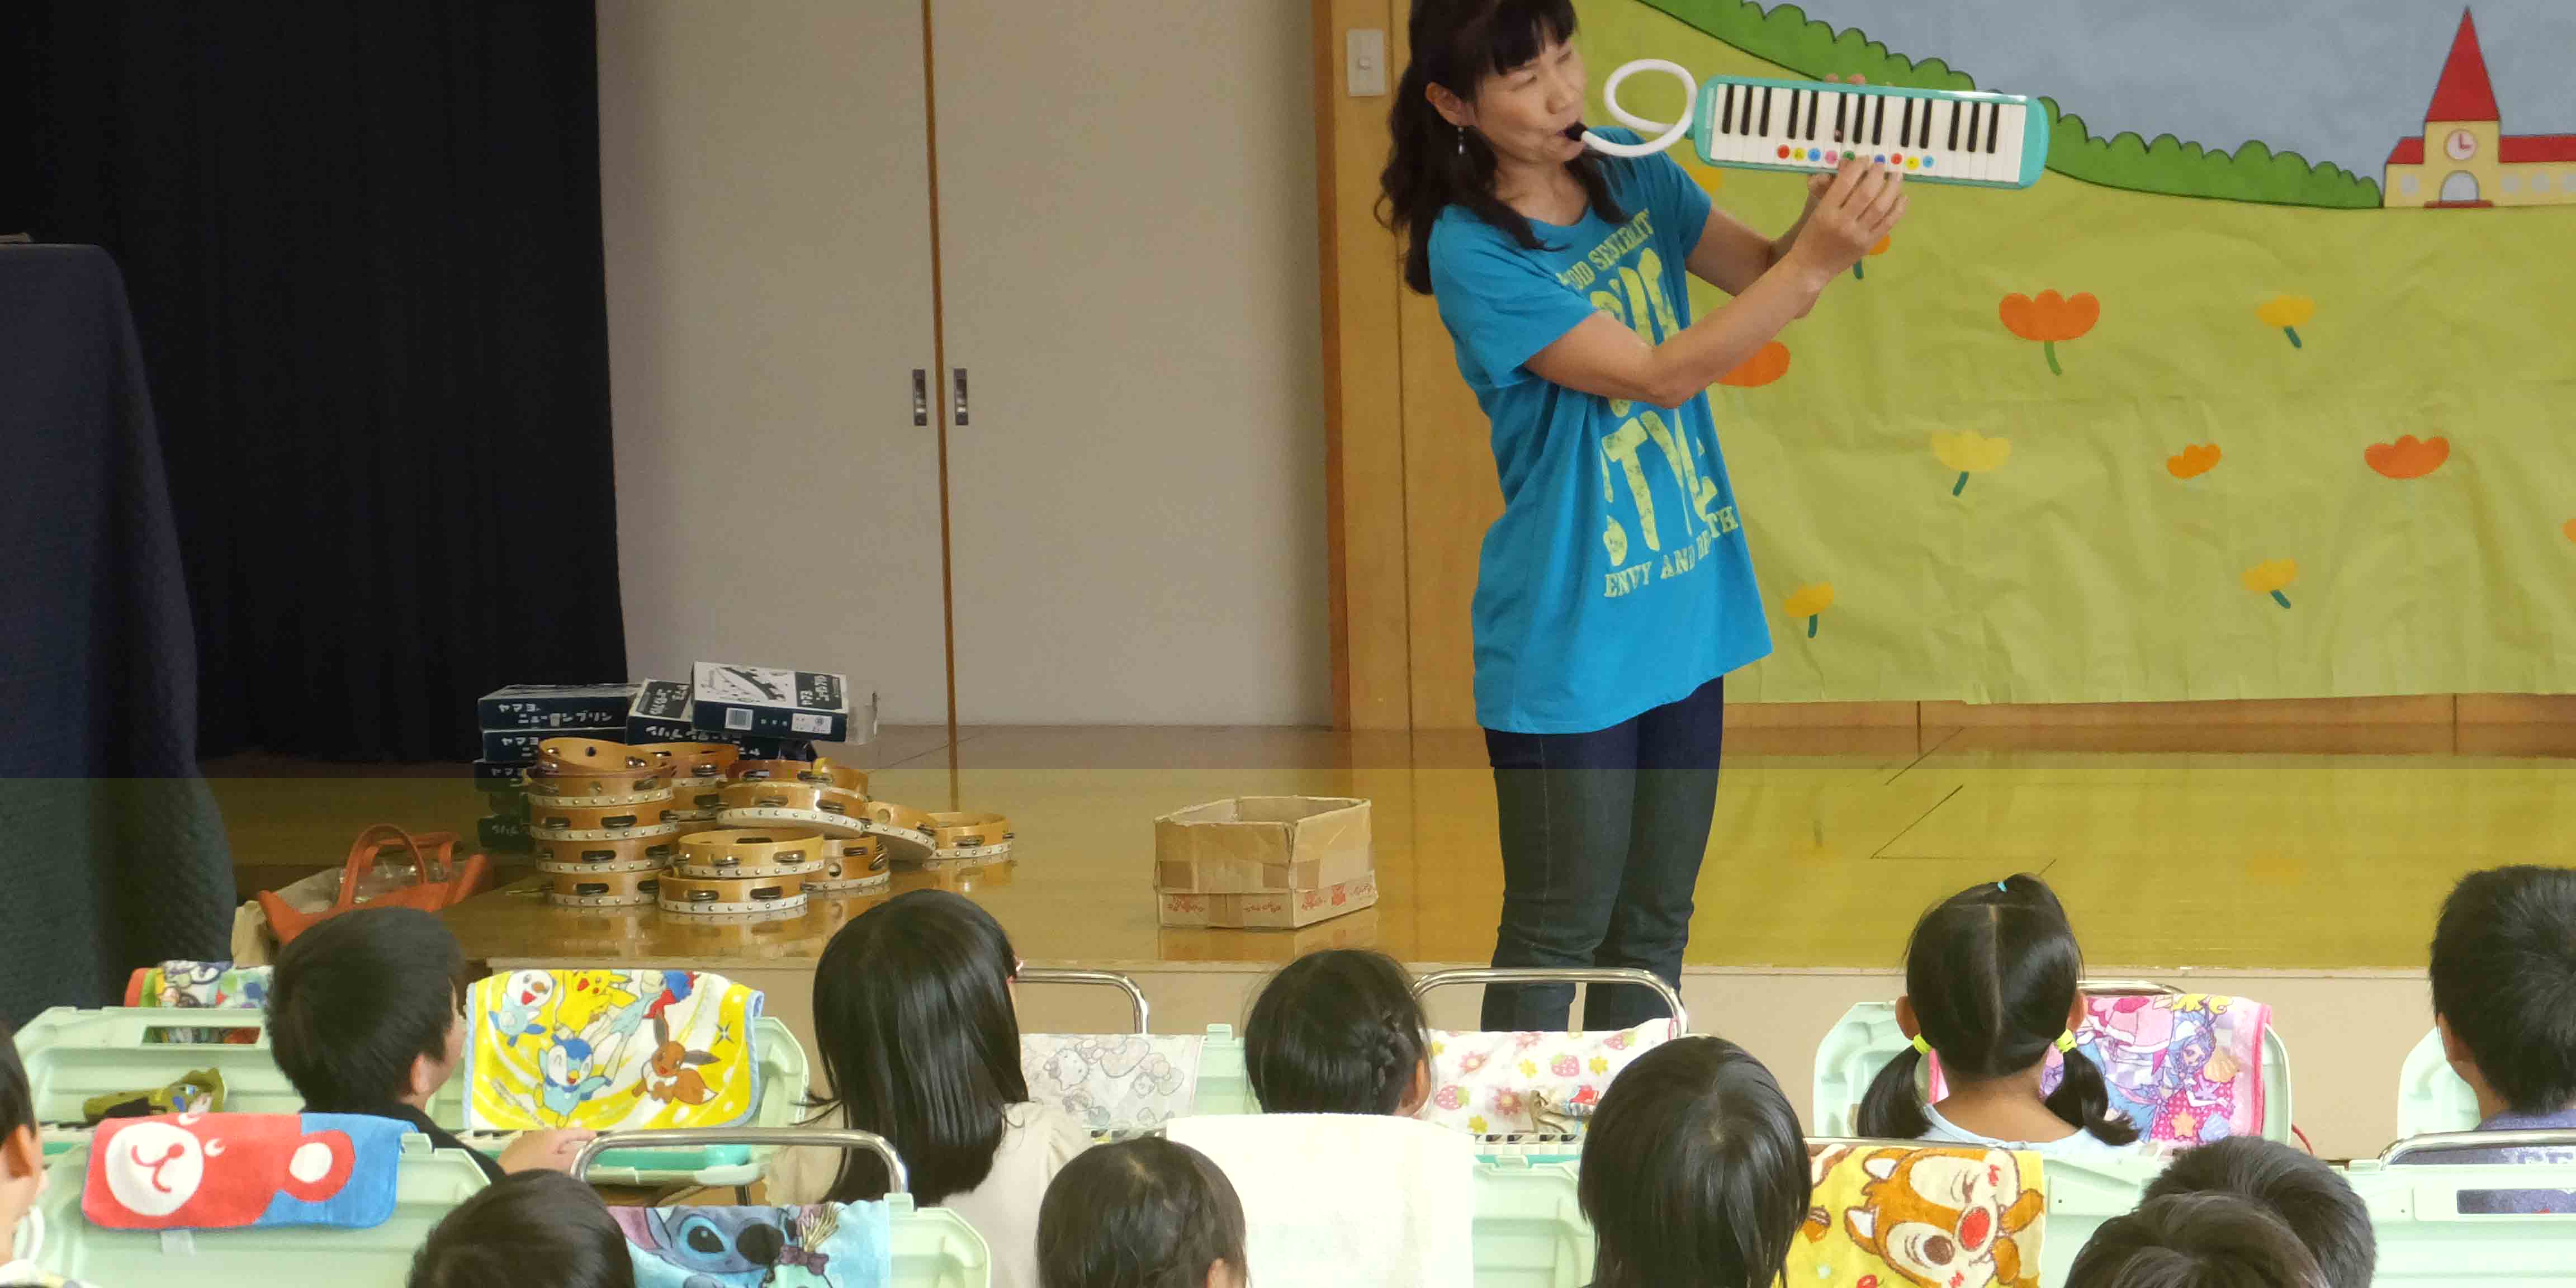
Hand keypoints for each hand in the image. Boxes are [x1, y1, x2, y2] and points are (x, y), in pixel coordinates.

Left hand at [498, 1127, 595, 1173]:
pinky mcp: (514, 1150)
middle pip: (560, 1140)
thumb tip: (586, 1151)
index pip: (574, 1132)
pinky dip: (543, 1157)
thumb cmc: (533, 1170)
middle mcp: (539, 1133)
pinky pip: (535, 1151)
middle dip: (569, 1149)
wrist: (499, 1177)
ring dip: (555, 1154)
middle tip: (578, 1160)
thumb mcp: (559, 1166)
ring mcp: (525, 1141)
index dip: (586, 1135)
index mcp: (552, 1135)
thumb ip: (575, 1158)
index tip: (596, 1137)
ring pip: (547, 1146)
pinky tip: (541, 1168)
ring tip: (560, 1167)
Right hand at [1785, 157, 1906, 279]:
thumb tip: (1851, 164)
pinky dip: (1898, 208)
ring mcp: (1858, 235)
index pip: (1845, 182)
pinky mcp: (1869, 244)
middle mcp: (1843, 222)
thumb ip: (1833, 189)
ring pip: (1881, 206)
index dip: (1858, 166)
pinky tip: (1903, 197)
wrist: (1811, 267)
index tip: (1865, 159)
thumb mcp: (1818, 211)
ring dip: (1892, 187)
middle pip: (1866, 192)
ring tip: (1897, 176)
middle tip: (1881, 166)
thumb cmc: (1811, 236)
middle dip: (1877, 174)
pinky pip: (1888, 223)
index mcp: (1826, 211)